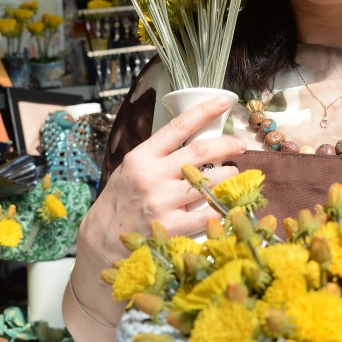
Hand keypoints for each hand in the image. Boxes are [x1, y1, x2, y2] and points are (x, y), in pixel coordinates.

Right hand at [81, 93, 244, 263]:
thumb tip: (194, 141)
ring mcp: (162, 202)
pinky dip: (220, 208)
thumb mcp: (132, 169)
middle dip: (227, 144)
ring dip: (229, 176)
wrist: (102, 239)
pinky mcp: (170, 227)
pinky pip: (206, 214)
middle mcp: (152, 176)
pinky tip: (225, 205)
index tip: (223, 101)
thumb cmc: (121, 201)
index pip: (178, 127)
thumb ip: (159, 156)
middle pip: (200, 151)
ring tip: (233, 176)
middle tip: (240, 145)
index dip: (204, 111)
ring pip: (209, 181)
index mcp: (142, 157)